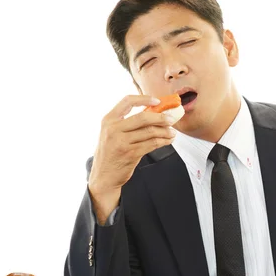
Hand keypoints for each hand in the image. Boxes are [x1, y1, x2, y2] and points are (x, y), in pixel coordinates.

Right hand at [88, 95, 176, 222]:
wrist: (104, 176)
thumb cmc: (110, 153)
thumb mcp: (112, 134)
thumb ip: (127, 123)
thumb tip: (153, 113)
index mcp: (108, 120)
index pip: (127, 101)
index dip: (144, 99)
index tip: (157, 101)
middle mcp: (113, 129)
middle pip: (143, 117)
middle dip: (161, 118)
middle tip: (172, 119)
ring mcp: (121, 142)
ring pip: (150, 132)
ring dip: (165, 131)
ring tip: (172, 132)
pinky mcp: (130, 154)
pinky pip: (152, 144)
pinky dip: (163, 141)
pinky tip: (168, 141)